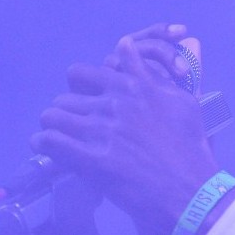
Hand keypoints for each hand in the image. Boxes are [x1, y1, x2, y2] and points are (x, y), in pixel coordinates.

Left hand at [31, 24, 218, 234]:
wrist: (191, 190)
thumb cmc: (191, 148)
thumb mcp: (182, 101)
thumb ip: (150, 73)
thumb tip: (127, 44)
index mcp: (134, 86)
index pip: (85, 73)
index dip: (80, 87)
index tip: (85, 100)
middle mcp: (115, 103)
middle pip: (66, 96)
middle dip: (68, 110)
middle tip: (74, 125)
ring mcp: (102, 130)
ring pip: (53, 115)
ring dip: (54, 127)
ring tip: (59, 138)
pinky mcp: (92, 159)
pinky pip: (49, 142)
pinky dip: (44, 145)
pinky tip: (49, 150)